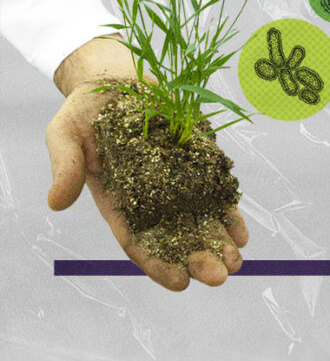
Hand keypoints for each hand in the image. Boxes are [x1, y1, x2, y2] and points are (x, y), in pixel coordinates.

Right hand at [46, 36, 247, 289]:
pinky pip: (216, 191)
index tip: (179, 282)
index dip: (158, 263)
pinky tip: (241, 233)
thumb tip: (57, 203)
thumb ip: (65, 166)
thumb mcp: (65, 134)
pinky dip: (229, 213)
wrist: (117, 78)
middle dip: (198, 258)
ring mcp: (177, 181)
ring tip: (236, 261)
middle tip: (219, 276)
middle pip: (177, 237)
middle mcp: (151, 197)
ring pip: (201, 220)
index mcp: (118, 200)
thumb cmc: (86, 110)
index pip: (138, 241)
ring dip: (220, 242)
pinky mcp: (198, 160)